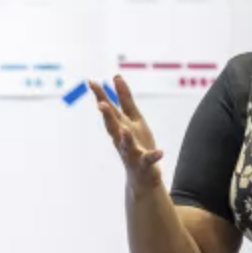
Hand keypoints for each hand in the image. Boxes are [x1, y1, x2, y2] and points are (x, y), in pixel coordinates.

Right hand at [89, 75, 164, 189]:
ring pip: (127, 145)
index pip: (109, 109)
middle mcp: (122, 139)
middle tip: (100, 104)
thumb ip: (125, 98)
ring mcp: (132, 153)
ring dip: (125, 137)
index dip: (101, 96)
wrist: (141, 177)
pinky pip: (149, 160)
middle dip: (107, 116)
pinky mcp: (144, 164)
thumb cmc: (135, 143)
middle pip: (113, 126)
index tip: (91, 82)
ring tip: (125, 130)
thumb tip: (116, 76)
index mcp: (120, 127)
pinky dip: (153, 156)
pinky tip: (160, 152)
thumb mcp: (132, 118)